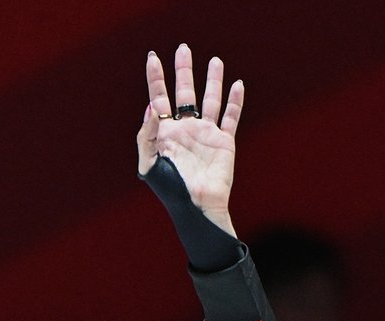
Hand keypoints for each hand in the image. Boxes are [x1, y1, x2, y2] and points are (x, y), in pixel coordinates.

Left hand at [137, 44, 243, 235]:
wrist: (196, 206)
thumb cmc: (170, 190)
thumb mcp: (149, 165)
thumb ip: (147, 136)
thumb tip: (151, 108)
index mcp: (165, 133)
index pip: (158, 98)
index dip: (155, 78)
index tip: (153, 58)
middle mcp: (185, 130)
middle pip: (184, 93)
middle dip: (183, 71)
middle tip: (183, 49)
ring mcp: (205, 134)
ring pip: (210, 100)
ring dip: (212, 80)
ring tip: (215, 60)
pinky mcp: (224, 141)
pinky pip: (231, 117)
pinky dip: (235, 101)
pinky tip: (237, 84)